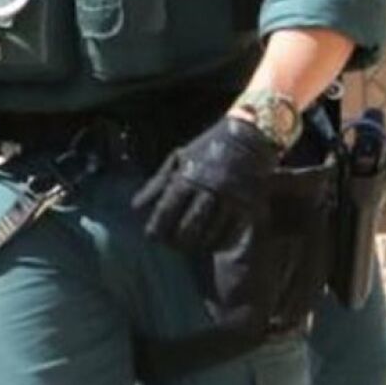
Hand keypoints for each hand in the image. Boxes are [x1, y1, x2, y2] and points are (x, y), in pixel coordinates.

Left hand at [132, 114, 278, 251]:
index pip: (167, 209)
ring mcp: (231, 199)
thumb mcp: (179, 158)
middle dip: (176, 242)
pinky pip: (232, 234)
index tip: (151, 237)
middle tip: (171, 246)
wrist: (249, 136)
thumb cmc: (207, 149)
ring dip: (197, 246)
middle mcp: (210, 188)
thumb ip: (158, 182)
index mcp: (189, 176)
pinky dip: (220, 244)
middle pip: (189, 227)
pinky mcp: (249, 206)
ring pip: (211, 234)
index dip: (157, 227)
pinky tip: (211, 245)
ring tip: (189, 248)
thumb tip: (136, 207)